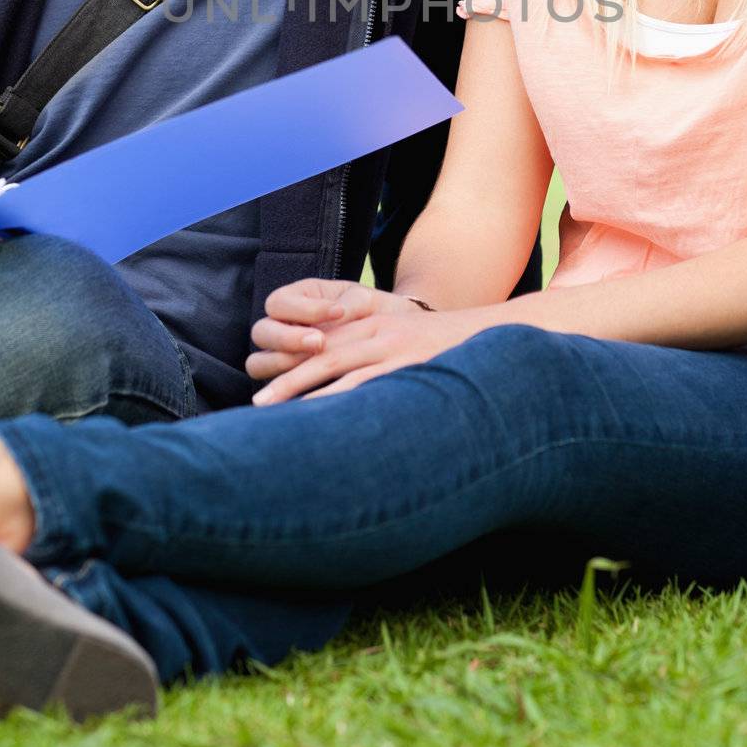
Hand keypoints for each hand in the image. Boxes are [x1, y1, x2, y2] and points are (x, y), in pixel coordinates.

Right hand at [247, 279, 417, 383]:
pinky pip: (274, 387)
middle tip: (321, 343)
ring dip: (282, 365)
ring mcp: (281, 355)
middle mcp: (282, 326)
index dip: (304, 309)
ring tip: (316, 366)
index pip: (279, 302)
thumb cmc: (375, 313)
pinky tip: (316, 389)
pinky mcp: (288, 381)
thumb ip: (351, 304)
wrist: (391, 339)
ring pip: (258, 363)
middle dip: (288, 338)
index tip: (339, 312)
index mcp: (296, 298)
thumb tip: (340, 313)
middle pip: (261, 332)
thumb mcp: (366, 302)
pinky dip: (288, 389)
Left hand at [251, 305, 486, 404]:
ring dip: (301, 390)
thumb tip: (348, 395)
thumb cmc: (444, 349)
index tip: (264, 390)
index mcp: (370, 327)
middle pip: (318, 355)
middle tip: (256, 407)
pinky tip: (322, 419)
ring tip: (274, 414)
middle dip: (285, 380)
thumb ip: (375, 360)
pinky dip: (340, 399)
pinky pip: (366, 384)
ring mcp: (390, 348)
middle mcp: (374, 333)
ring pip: (334, 367)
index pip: (320, 345)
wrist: (490, 334)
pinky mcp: (407, 364)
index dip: (290, 366)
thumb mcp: (405, 343)